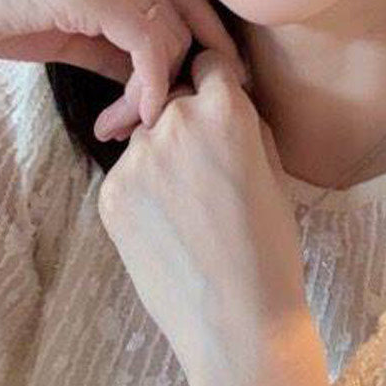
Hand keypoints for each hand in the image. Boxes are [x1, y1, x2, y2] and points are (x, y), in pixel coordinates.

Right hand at [0, 0, 245, 120]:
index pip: (187, 2)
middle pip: (189, 22)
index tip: (192, 100)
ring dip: (152, 97)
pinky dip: (144, 91)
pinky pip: (148, 48)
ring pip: (171, 39)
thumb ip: (110, 47)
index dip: (203, 51)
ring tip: (118, 127)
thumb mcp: (64, 33)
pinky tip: (121, 118)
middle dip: (180, 81)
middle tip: (150, 126)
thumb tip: (146, 78)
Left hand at [95, 46, 313, 385]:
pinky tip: (168, 231)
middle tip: (207, 172)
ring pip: (146, 140)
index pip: (209, 64)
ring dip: (162, 159)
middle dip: (187, 123)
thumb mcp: (276, 172)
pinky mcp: (109, 194)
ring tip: (188, 211)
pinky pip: (127, 177)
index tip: (217, 101)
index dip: (216, 83)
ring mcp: (135, 159)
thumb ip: (246, 125)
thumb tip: (225, 101)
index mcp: (224, 110)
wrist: (236, 321)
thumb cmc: (269, 250)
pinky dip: (143, 195)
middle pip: (173, 101)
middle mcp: (174, 121)